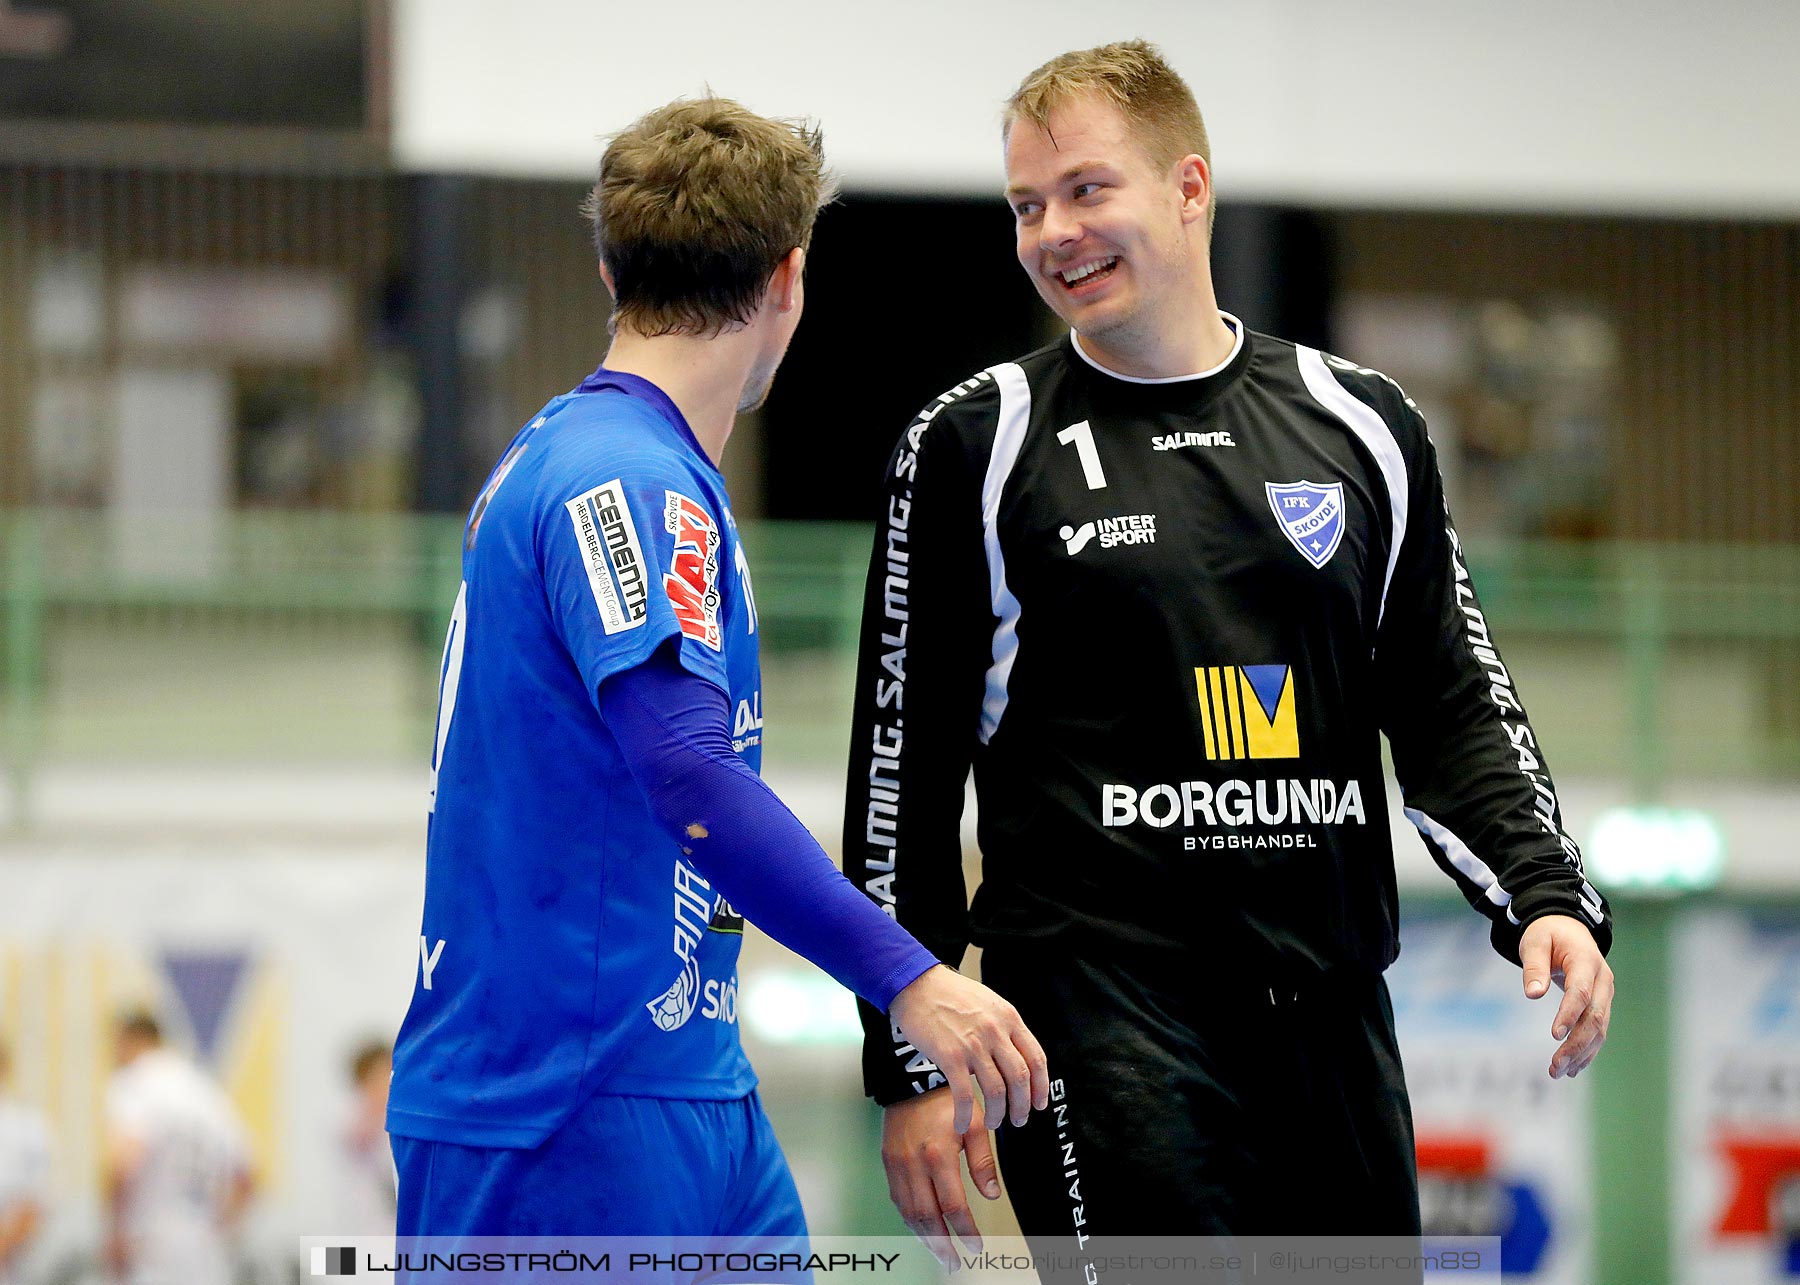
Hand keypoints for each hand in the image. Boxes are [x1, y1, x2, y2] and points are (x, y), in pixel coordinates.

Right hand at [882, 1089, 1002, 1268]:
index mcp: (938, 1156)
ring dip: (925, 1238)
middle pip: (927, 1218)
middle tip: (955, 1263)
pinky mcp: (888, 1164)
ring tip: (941, 1254)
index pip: (952, 1206)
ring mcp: (897, 1166)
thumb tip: (992, 1195)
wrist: (911, 1080)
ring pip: (909, 1213)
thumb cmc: (947, 1101)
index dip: (965, 1231)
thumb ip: (984, 1162)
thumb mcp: (975, 1125)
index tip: (977, 1247)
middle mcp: (913, 1165)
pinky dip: (911, 1221)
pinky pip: (898, 1201)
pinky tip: (923, 1230)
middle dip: (942, 1245)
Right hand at [887, 964, 1049, 1133]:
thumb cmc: (948, 993)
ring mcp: (973, 1044)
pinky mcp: (950, 1055)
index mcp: (1008, 1017)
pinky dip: (966, 1115)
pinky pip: (965, 1095)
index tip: (1039, 1103)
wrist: (916, 983)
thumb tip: (1015, 1055)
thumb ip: (1003, 1026)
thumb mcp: (987, 1002)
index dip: (1041, 1086)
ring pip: (997, 1090)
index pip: (1036, 1058)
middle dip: (1023, 1105)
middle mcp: (995, 1031)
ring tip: (994, 1123)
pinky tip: (962, 1124)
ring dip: (998, 1114)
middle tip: (1019, 1119)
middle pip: (1020, 1078)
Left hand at [1519, 914, 1613, 1078]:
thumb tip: (1533, 994)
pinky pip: (1598, 1030)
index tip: (1554, 1035)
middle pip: (1595, 1017)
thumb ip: (1534, 966)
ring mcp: (1606, 993)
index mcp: (1587, 961)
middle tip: (1554, 1067)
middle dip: (1576, 1044)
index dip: (1569, 1015)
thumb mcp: (1534, 942)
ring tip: (1559, 1072)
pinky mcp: (1602, 1003)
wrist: (1567, 927)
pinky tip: (1573, 1068)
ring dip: (1581, 1053)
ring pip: (1599, 1028)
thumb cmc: (1547, 934)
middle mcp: (1603, 980)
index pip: (1581, 993)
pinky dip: (1588, 1050)